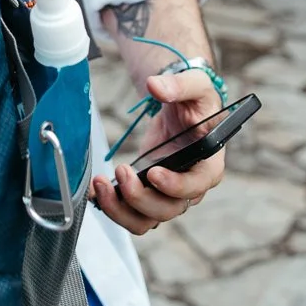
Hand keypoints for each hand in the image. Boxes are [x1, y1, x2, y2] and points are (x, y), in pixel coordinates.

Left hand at [92, 67, 226, 235]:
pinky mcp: (149, 192)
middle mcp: (190, 186)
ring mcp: (168, 194)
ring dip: (121, 209)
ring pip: (147, 220)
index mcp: (209, 165)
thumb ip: (179, 86)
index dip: (175, 186)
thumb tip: (155, 86)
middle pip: (168, 210)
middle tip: (120, 170)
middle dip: (140, 197)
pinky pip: (131, 212)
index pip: (196, 186)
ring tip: (100, 184)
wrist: (182, 107)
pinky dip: (112, 207)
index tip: (153, 172)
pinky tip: (96, 191)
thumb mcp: (195, 85)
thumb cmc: (196, 100)